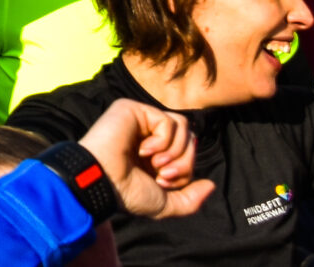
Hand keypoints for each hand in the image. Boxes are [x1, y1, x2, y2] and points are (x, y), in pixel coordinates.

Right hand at [80, 98, 214, 218]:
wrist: (103, 181)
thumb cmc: (127, 194)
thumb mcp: (165, 204)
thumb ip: (190, 199)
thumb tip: (210, 185)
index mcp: (155, 155)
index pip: (188, 152)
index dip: (185, 169)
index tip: (164, 182)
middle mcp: (148, 135)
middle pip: (190, 139)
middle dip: (183, 162)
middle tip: (163, 175)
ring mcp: (141, 120)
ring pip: (183, 127)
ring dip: (175, 151)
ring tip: (156, 163)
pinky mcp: (134, 109)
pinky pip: (168, 121)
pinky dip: (163, 141)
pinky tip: (144, 150)